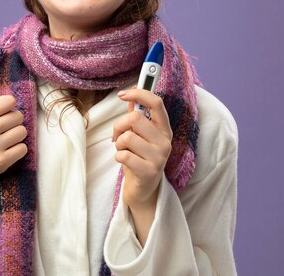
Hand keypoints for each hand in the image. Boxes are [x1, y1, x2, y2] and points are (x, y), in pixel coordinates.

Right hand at [0, 70, 27, 200]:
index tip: (0, 115)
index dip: (8, 108)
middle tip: (2, 130)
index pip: (9, 101)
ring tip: (5, 141)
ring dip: (17, 137)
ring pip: (23, 132)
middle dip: (13, 123)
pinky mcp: (2, 162)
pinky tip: (7, 152)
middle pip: (18, 116)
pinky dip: (18, 151)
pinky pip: (23, 149)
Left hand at [113, 88, 171, 210]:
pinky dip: (118, 157)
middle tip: (118, 136)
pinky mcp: (149, 172)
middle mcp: (165, 142)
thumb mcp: (139, 135)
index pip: (157, 103)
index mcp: (164, 129)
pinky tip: (124, 162)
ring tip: (123, 151)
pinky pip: (123, 155)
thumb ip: (136, 114)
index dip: (139, 93)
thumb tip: (130, 93)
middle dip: (119, 125)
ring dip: (118, 143)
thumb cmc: (139, 158)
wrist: (143, 190)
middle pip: (135, 117)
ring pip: (127, 136)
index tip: (122, 94)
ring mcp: (159, 157)